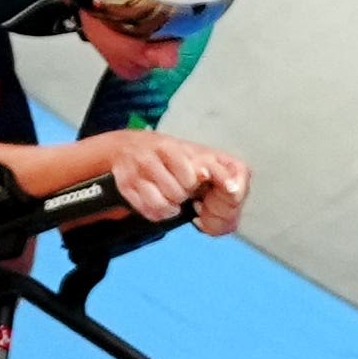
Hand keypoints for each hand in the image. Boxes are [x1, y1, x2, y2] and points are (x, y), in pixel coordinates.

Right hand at [85, 128, 249, 233]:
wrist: (124, 146)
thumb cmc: (165, 153)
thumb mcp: (192, 152)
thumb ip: (218, 167)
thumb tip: (233, 186)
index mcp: (172, 147)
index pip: (191, 175)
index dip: (202, 184)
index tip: (208, 186)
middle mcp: (152, 156)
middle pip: (180, 193)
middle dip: (185, 194)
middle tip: (181, 187)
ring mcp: (137, 171)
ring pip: (165, 204)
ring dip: (172, 205)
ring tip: (171, 194)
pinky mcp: (126, 185)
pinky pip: (150, 211)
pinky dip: (158, 212)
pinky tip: (159, 201)